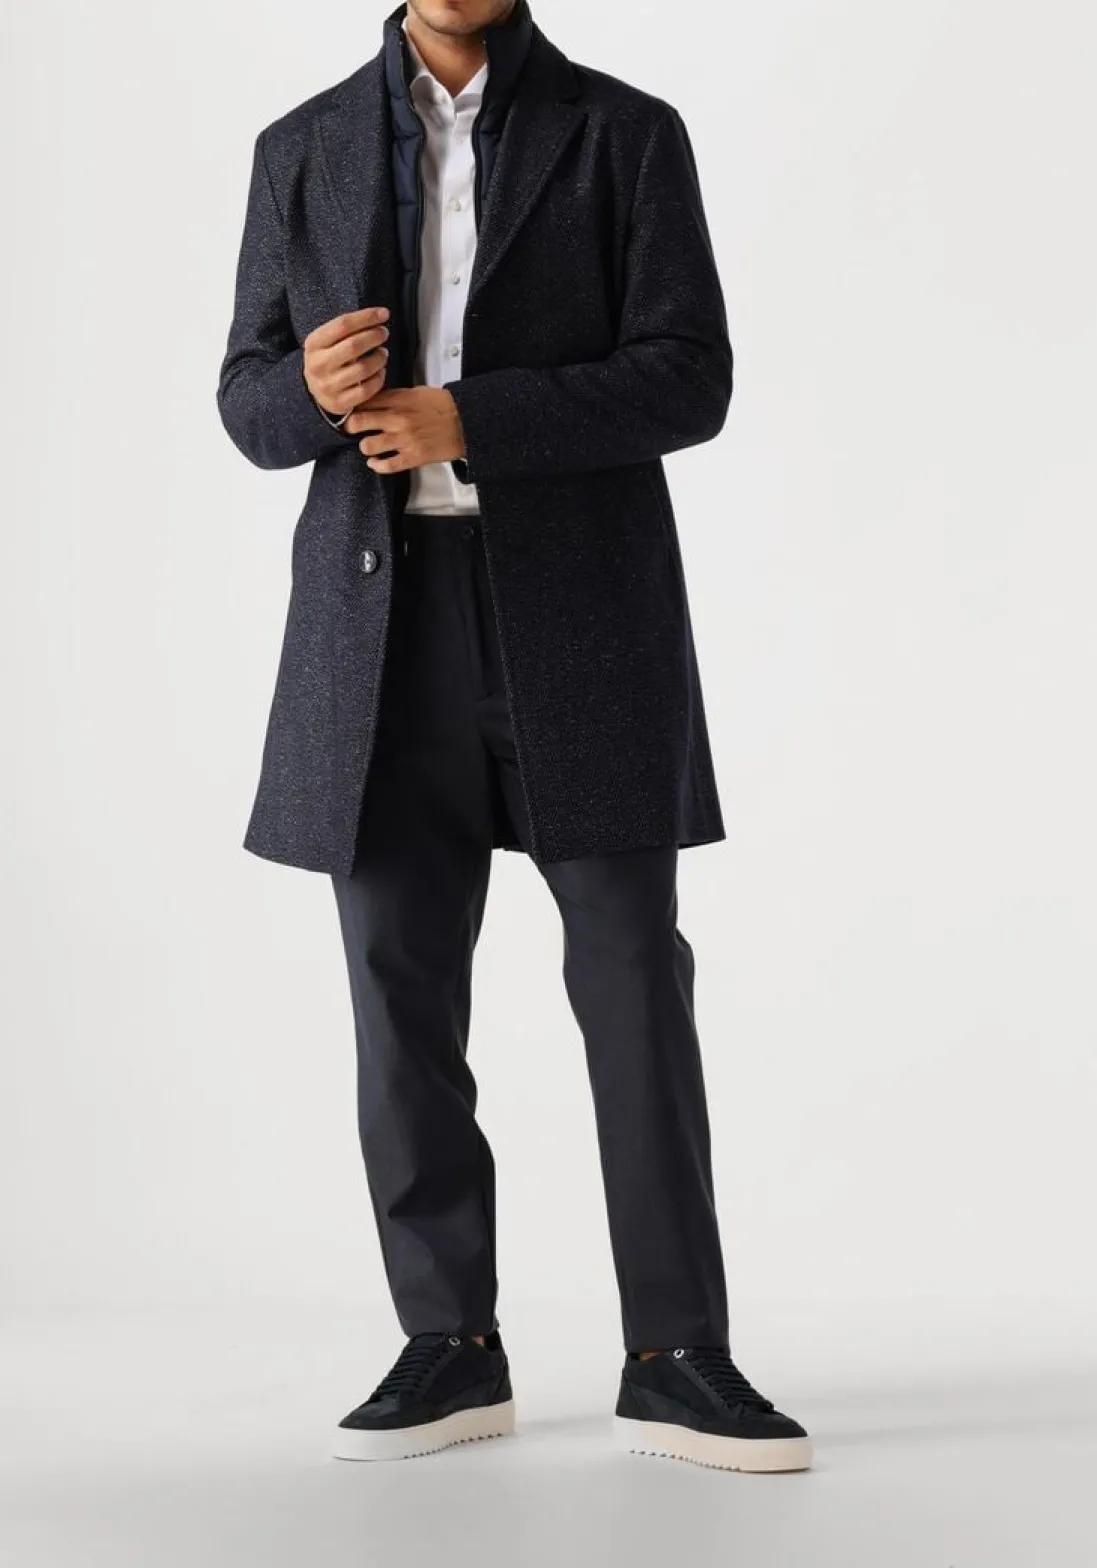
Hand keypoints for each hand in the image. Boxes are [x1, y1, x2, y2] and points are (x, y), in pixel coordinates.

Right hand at [302, 307, 390, 417]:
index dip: (366, 317)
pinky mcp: (340, 403)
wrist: (315, 391)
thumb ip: (347, 330)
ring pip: (363, 369)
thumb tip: (380, 316)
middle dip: (374, 336)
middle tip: (384, 333)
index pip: (343, 325)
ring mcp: (328, 386)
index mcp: (314, 344)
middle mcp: (318, 365)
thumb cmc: (328, 359)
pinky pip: (367, 390)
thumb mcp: (327, 341)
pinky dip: (379, 379)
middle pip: (353, 346)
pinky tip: (381, 371)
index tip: (384, 313)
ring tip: (383, 353)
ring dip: (379, 358)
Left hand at [344, 387, 466, 473]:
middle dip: (352, 427)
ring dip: (366, 447)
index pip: (364, 402)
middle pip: (357, 423)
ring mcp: (404, 440)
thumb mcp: (416, 392)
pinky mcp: (413, 457)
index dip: (354, 407)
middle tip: (354, 429)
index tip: (352, 411)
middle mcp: (397, 419)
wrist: (466, 422)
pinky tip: (376, 462)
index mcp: (398, 400)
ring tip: (370, 446)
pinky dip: (377, 466)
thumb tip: (375, 401)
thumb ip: (394, 397)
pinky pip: (386, 466)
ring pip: (368, 446)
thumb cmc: (444, 407)